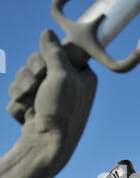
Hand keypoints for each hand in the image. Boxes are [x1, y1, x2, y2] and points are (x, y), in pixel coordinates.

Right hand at [7, 29, 96, 171]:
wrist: (45, 146)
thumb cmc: (60, 112)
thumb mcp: (61, 77)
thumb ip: (54, 52)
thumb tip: (47, 31)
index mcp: (83, 76)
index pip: (64, 50)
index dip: (53, 55)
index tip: (50, 65)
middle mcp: (68, 84)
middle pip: (41, 60)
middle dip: (33, 70)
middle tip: (38, 81)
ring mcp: (49, 96)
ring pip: (26, 75)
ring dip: (22, 86)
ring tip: (29, 101)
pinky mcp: (34, 105)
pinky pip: (19, 91)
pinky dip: (18, 100)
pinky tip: (26, 113)